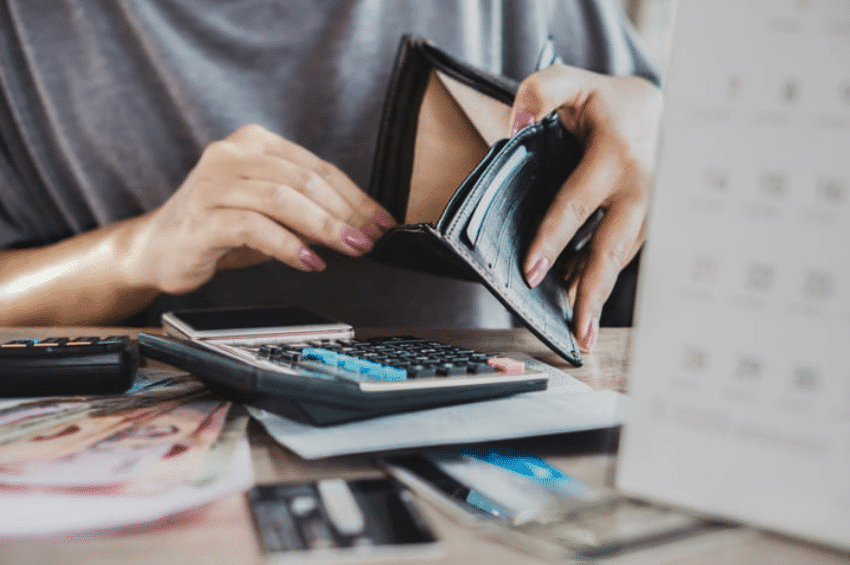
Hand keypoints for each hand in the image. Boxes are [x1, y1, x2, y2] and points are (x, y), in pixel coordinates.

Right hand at [130, 124, 395, 294]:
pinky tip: (309, 261)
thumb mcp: (270, 212)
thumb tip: (360, 225)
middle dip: (345, 211)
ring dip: (324, 226)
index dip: (355, 196)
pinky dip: (287, 245)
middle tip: (370, 238)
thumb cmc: (220, 228)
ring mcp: (212, 184)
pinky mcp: (201, 218)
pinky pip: (253, 226)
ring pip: (281, 198)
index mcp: (253, 144)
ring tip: (350, 247)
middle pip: (303, 179)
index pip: (316, 167)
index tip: (381, 221)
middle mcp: (230, 155)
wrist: (158, 248)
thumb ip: (307, 209)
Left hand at [510, 65, 661, 351]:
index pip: (577, 204)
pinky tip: (580, 299)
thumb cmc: (604, 100)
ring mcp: (649, 209)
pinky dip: (600, 277)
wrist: (655, 107)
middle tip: (577, 334)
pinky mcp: (648, 222)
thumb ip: (539, 92)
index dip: (552, 240)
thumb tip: (513, 126)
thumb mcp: (570, 81)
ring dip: (596, 293)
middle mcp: (640, 188)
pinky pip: (621, 254)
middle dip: (592, 293)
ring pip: (619, 259)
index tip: (532, 272)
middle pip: (611, 249)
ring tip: (577, 330)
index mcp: (617, 156)